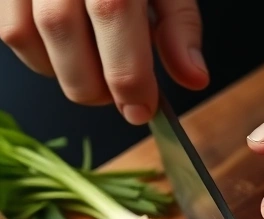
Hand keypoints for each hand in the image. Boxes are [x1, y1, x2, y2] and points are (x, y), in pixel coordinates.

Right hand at [0, 0, 208, 123]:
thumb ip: (180, 27)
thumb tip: (194, 78)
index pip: (111, 13)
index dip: (126, 73)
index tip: (142, 109)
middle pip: (60, 27)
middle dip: (92, 82)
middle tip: (120, 99)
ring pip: (25, 32)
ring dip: (64, 74)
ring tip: (98, 78)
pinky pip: (9, 29)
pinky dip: (39, 57)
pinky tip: (70, 57)